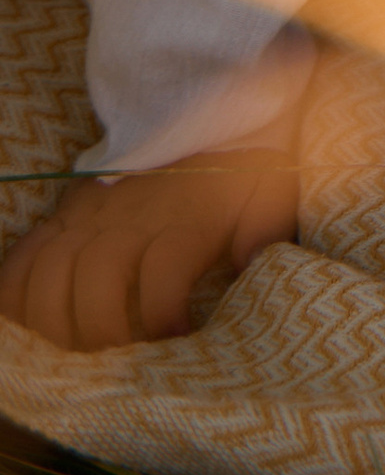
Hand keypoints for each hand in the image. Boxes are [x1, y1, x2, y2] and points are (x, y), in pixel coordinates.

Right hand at [0, 140, 298, 350]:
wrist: (210, 109)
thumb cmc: (241, 168)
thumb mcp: (270, 190)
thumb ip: (263, 229)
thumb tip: (251, 266)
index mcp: (184, 216)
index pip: (163, 268)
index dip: (162, 313)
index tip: (175, 341)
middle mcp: (130, 216)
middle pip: (97, 275)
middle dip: (99, 329)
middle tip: (114, 365)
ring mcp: (91, 214)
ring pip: (52, 270)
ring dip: (53, 321)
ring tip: (69, 358)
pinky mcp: (66, 213)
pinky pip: (25, 254)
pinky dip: (14, 293)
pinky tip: (22, 328)